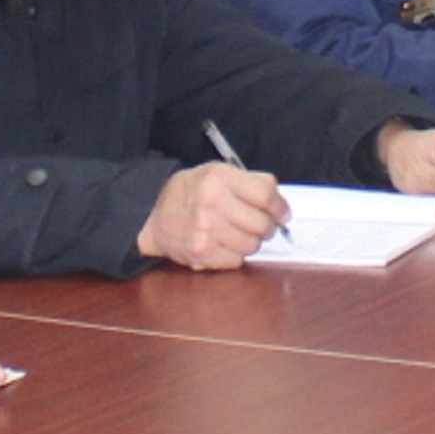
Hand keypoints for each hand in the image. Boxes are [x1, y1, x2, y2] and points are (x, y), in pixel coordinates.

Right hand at [138, 163, 286, 267]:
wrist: (152, 214)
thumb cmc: (190, 192)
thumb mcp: (216, 173)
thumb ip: (250, 181)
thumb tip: (280, 202)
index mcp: (218, 178)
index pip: (266, 195)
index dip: (280, 207)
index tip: (282, 213)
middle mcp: (211, 204)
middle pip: (262, 224)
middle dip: (267, 226)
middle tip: (261, 224)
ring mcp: (205, 231)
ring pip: (252, 245)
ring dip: (250, 241)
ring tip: (236, 232)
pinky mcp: (201, 254)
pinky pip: (237, 261)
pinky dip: (235, 255)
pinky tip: (223, 243)